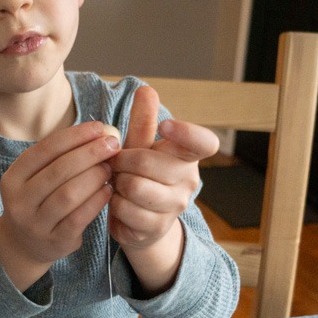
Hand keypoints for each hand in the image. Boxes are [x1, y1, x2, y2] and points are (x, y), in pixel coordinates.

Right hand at [0, 121, 119, 290]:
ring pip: (68, 195)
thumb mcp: (40, 177)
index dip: (75, 136)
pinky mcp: (54, 241)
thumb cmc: (40, 200)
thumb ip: (64, 155)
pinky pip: (78, 218)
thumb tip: (104, 132)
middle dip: (89, 154)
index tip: (99, 127)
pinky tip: (108, 190)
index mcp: (13, 178)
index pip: (45, 149)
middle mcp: (19, 201)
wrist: (25, 244)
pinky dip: (96, 201)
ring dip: (94, 177)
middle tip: (112, 146)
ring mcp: (35, 224)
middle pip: (58, 170)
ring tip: (110, 168)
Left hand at [109, 85, 219, 250]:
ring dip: (117, 183)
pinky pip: (125, 209)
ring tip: (119, 183)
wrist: (139, 222)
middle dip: (122, 162)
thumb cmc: (141, 176)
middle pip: (146, 162)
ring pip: (134, 187)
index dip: (186, 132)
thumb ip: (144, 121)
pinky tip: (118, 202)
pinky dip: (114, 204)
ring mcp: (175, 206)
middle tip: (117, 165)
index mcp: (189, 155)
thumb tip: (146, 90)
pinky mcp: (157, 227)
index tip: (165, 127)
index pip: (204, 142)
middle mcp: (188, 180)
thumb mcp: (140, 147)